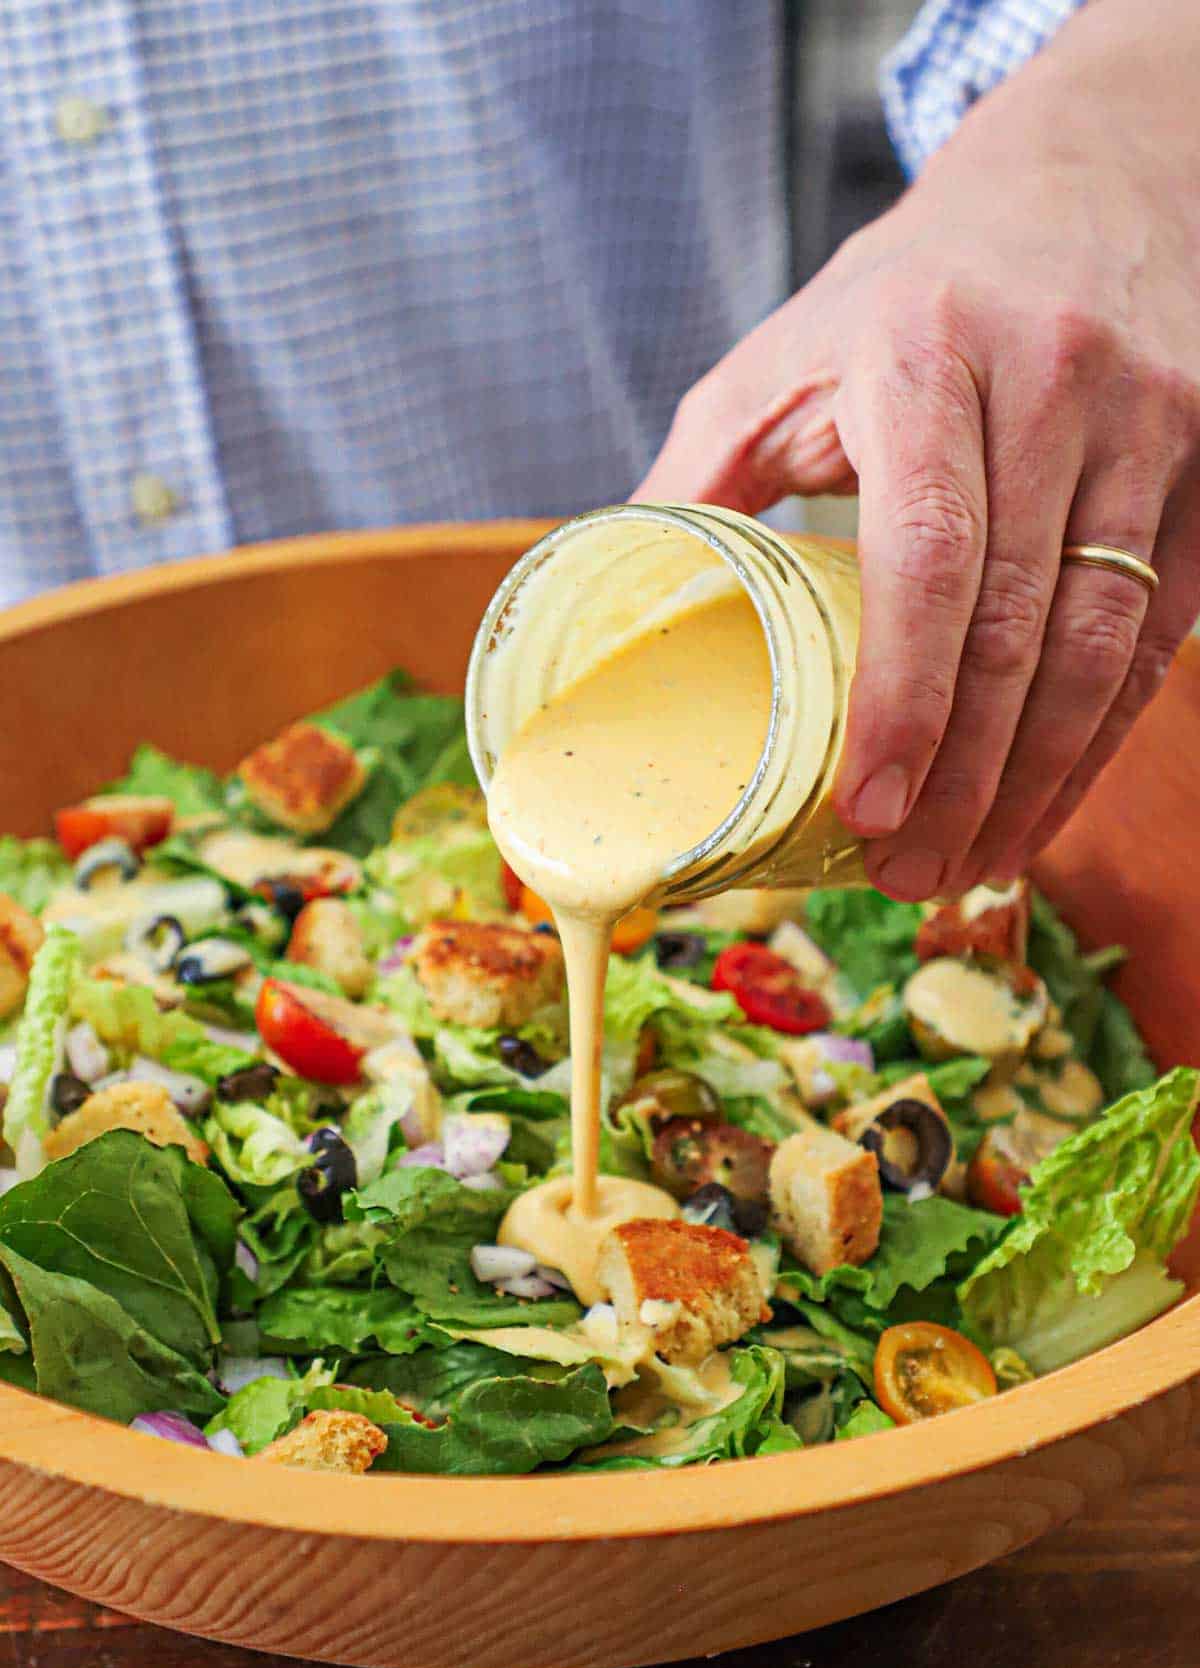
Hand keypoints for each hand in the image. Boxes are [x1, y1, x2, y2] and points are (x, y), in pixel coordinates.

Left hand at [633, 1, 1199, 899]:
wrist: (1081, 192)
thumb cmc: (905, 296)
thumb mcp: (778, 356)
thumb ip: (695, 478)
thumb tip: (604, 609)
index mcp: (925, 350)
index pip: (927, 551)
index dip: (901, 695)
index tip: (867, 805)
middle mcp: (1055, 381)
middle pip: (1021, 624)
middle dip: (964, 775)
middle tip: (905, 873)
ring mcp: (1151, 426)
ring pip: (1104, 647)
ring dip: (1034, 782)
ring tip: (964, 869)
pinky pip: (1159, 640)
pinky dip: (1096, 742)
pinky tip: (1040, 808)